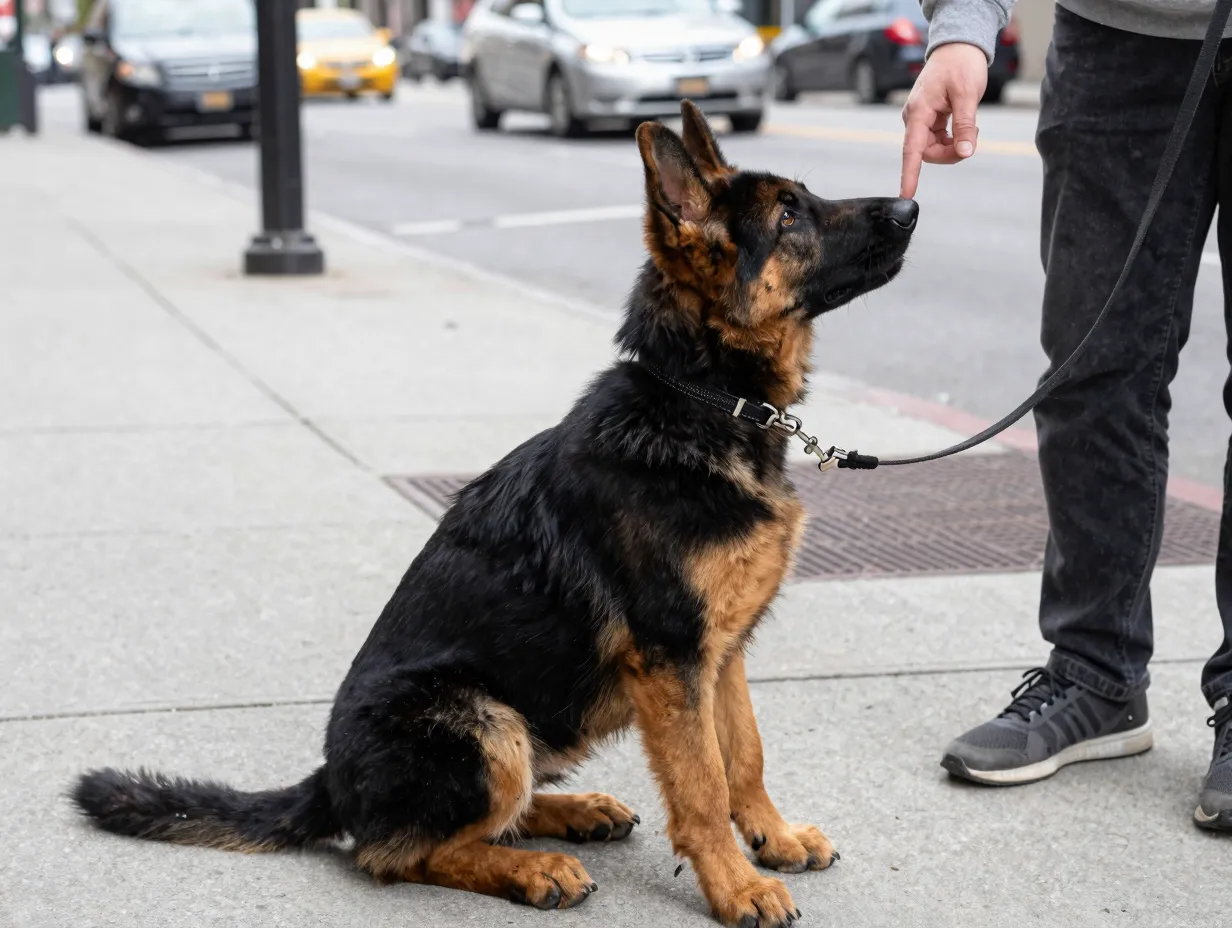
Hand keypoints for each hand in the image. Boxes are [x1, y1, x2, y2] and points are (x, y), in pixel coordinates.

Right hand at [900, 42, 987, 197]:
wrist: (958, 46)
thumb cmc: (961, 65)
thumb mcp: (967, 95)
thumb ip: (965, 126)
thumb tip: (965, 152)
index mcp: (919, 111)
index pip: (912, 150)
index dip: (909, 174)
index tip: (906, 194)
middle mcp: (915, 117)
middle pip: (927, 153)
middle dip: (950, 153)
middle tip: (972, 141)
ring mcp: (921, 119)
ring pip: (933, 148)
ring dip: (953, 146)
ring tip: (971, 127)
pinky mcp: (928, 118)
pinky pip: (937, 139)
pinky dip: (953, 139)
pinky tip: (964, 126)